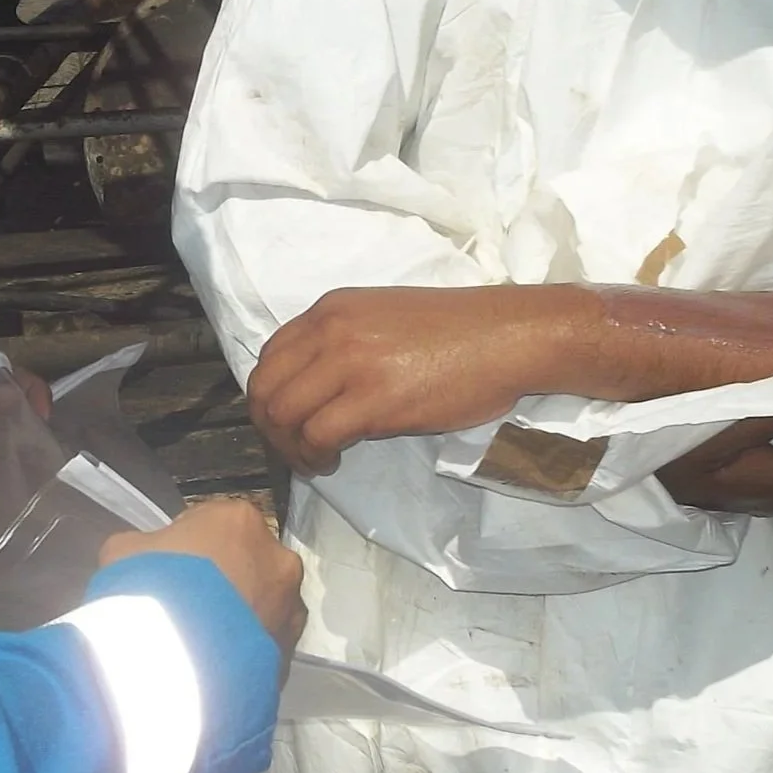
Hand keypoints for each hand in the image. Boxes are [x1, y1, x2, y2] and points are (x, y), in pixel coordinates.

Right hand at [100, 498, 306, 665]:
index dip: (188, 547)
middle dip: (223, 581)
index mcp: (240, 520)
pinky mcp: (291, 652)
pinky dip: (246, 652)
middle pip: (247, 563)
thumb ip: (144, 547)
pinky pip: (264, 646)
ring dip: (240, 616)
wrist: (178, 662)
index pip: (214, 523)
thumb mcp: (123, 552)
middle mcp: (278, 557)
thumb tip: (147, 557)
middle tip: (189, 608)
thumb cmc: (151, 590)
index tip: (171, 570)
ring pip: (263, 605)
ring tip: (204, 643)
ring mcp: (291, 607)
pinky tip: (217, 666)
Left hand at [248, 287, 563, 475]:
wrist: (508, 337)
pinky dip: (314, 456)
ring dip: (290, 448)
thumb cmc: (458, 332)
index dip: (270, 397)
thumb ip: (343, 342)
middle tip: (294, 449)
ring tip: (316, 460)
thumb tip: (317, 384)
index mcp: (331, 309)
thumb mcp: (384, 319)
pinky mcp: (374, 398)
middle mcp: (331, 330)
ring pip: (283, 414)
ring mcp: (351, 362)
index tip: (289, 422)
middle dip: (269, 428)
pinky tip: (332, 462)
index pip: (269, 356)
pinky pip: (317, 435)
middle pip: (265, 387)